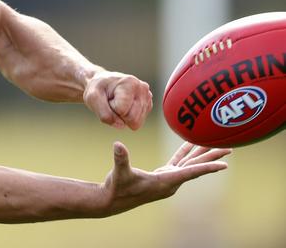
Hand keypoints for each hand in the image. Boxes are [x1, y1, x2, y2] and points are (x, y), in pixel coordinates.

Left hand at [82, 70, 152, 129]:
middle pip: (132, 119)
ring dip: (123, 117)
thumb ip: (104, 114)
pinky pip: (138, 122)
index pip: (122, 110)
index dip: (111, 108)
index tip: (108, 98)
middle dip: (119, 115)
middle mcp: (142, 88)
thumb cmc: (98, 89)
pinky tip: (124, 106)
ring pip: (136, 123)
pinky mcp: (148, 105)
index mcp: (130, 83)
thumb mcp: (92, 98)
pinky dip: (128, 118)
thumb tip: (121, 125)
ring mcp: (147, 97)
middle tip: (112, 103)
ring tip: (118, 104)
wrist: (103, 84)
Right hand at [100, 141, 230, 215]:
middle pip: (196, 167)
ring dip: (202, 153)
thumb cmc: (117, 188)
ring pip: (189, 163)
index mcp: (165, 181)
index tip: (225, 165)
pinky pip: (178, 162)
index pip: (191, 172)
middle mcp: (171, 181)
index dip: (207, 168)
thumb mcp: (119, 172)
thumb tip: (117, 145)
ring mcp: (168, 178)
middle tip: (229, 146)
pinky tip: (191, 144)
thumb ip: (120, 159)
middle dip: (212, 156)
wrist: (113, 200)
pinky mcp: (162, 175)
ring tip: (215, 142)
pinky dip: (185, 152)